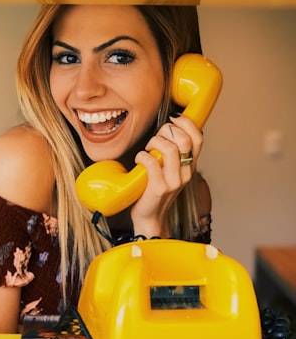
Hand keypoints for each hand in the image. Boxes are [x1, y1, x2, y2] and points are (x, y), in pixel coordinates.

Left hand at [130, 114, 202, 236]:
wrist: (150, 217)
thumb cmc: (156, 190)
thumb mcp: (171, 170)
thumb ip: (174, 153)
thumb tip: (169, 127)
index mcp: (190, 166)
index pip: (199, 138)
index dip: (187, 123)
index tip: (173, 120)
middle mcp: (186, 173)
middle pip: (184, 140)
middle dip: (166, 131)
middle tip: (155, 138)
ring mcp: (173, 182)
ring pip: (169, 149)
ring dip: (154, 142)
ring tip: (147, 149)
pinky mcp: (159, 188)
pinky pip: (151, 162)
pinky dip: (142, 156)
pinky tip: (139, 159)